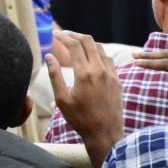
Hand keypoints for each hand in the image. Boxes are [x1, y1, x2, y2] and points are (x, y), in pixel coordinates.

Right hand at [47, 30, 122, 167]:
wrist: (105, 133)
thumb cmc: (80, 118)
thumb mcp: (61, 99)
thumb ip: (55, 75)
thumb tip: (49, 56)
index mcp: (84, 74)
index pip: (74, 46)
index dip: (64, 37)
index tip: (55, 34)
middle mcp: (99, 70)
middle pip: (89, 42)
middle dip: (75, 35)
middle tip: (64, 35)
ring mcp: (111, 75)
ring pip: (100, 49)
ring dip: (88, 43)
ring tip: (76, 44)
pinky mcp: (118, 81)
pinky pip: (109, 60)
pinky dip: (98, 54)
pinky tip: (91, 58)